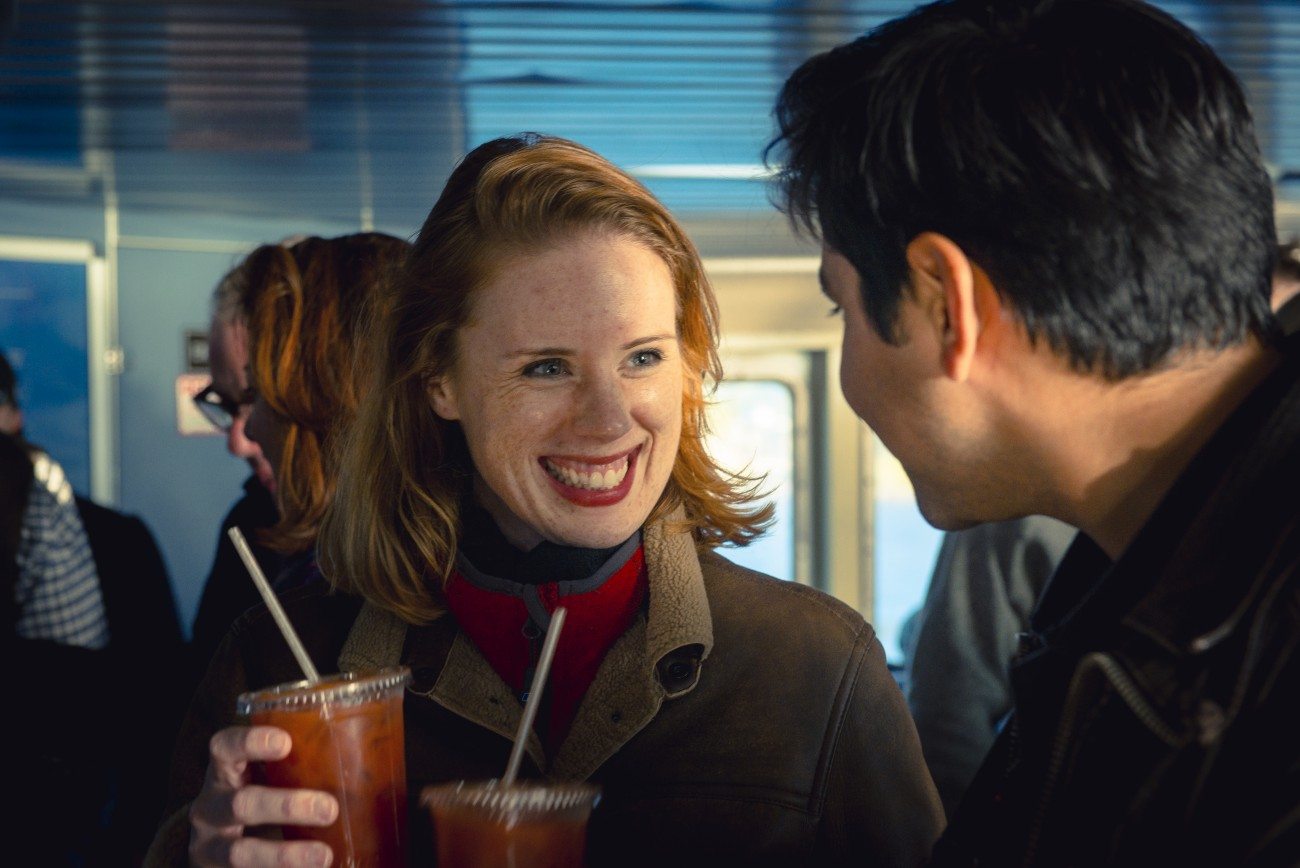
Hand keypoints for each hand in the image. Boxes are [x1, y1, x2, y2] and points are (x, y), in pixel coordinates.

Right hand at [188, 725, 338, 866]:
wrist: (215, 848)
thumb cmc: (256, 798)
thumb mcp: (265, 780)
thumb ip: (299, 769)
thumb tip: (370, 761)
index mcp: (224, 773)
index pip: (224, 748)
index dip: (250, 742)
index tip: (285, 741)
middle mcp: (211, 808)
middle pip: (241, 804)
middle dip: (285, 806)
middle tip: (328, 809)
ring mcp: (212, 847)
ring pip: (241, 853)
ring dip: (285, 856)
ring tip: (323, 856)